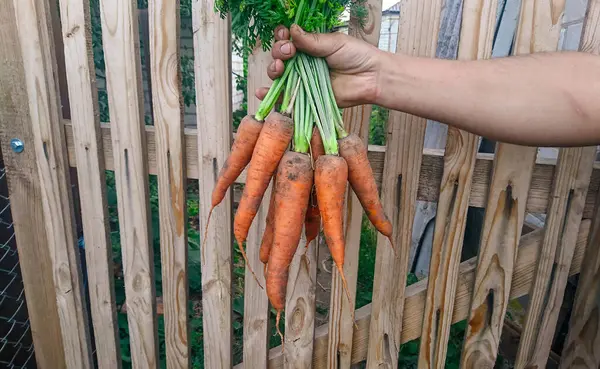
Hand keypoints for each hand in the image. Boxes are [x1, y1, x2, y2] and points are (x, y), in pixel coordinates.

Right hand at [255, 24, 385, 107]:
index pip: (287, 41)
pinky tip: (262, 92)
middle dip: (278, 53)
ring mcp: (303, 81)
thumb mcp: (334, 43)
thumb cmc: (357, 56)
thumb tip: (291, 30)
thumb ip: (311, 40)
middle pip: (280, 57)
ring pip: (279, 75)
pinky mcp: (305, 98)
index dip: (281, 38)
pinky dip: (271, 96)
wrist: (372, 78)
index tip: (285, 37)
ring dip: (274, 70)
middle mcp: (303, 63)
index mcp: (309, 46)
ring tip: (279, 69)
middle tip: (289, 52)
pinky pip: (285, 97)